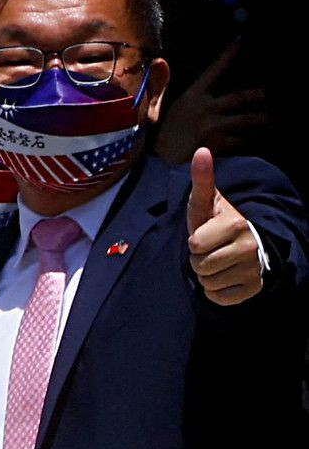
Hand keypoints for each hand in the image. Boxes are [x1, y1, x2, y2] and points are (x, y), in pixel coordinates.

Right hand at [155, 41, 267, 163]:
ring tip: (267, 118)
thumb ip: (160, 85)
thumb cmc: (159, 136)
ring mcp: (213, 125)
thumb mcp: (156, 108)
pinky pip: (241, 141)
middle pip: (239, 97)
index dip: (226, 56)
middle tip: (265, 94)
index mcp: (191, 96)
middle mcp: (205, 108)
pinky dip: (248, 142)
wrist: (161, 164)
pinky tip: (253, 143)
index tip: (240, 41)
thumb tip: (159, 60)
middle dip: (255, 95)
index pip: (212, 71)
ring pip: (245, 119)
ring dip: (259, 119)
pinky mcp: (219, 143)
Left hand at [187, 147, 262, 305]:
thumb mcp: (206, 202)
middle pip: (200, 266)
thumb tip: (202, 150)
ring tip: (217, 261)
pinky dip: (216, 291)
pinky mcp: (254, 289)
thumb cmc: (217, 222)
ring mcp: (254, 270)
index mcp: (236, 224)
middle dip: (198, 259)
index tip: (205, 234)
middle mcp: (250, 248)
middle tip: (210, 250)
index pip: (195, 245)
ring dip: (206, 275)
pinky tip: (225, 276)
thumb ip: (201, 179)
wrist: (244, 244)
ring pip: (208, 283)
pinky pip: (219, 298)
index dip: (194, 241)